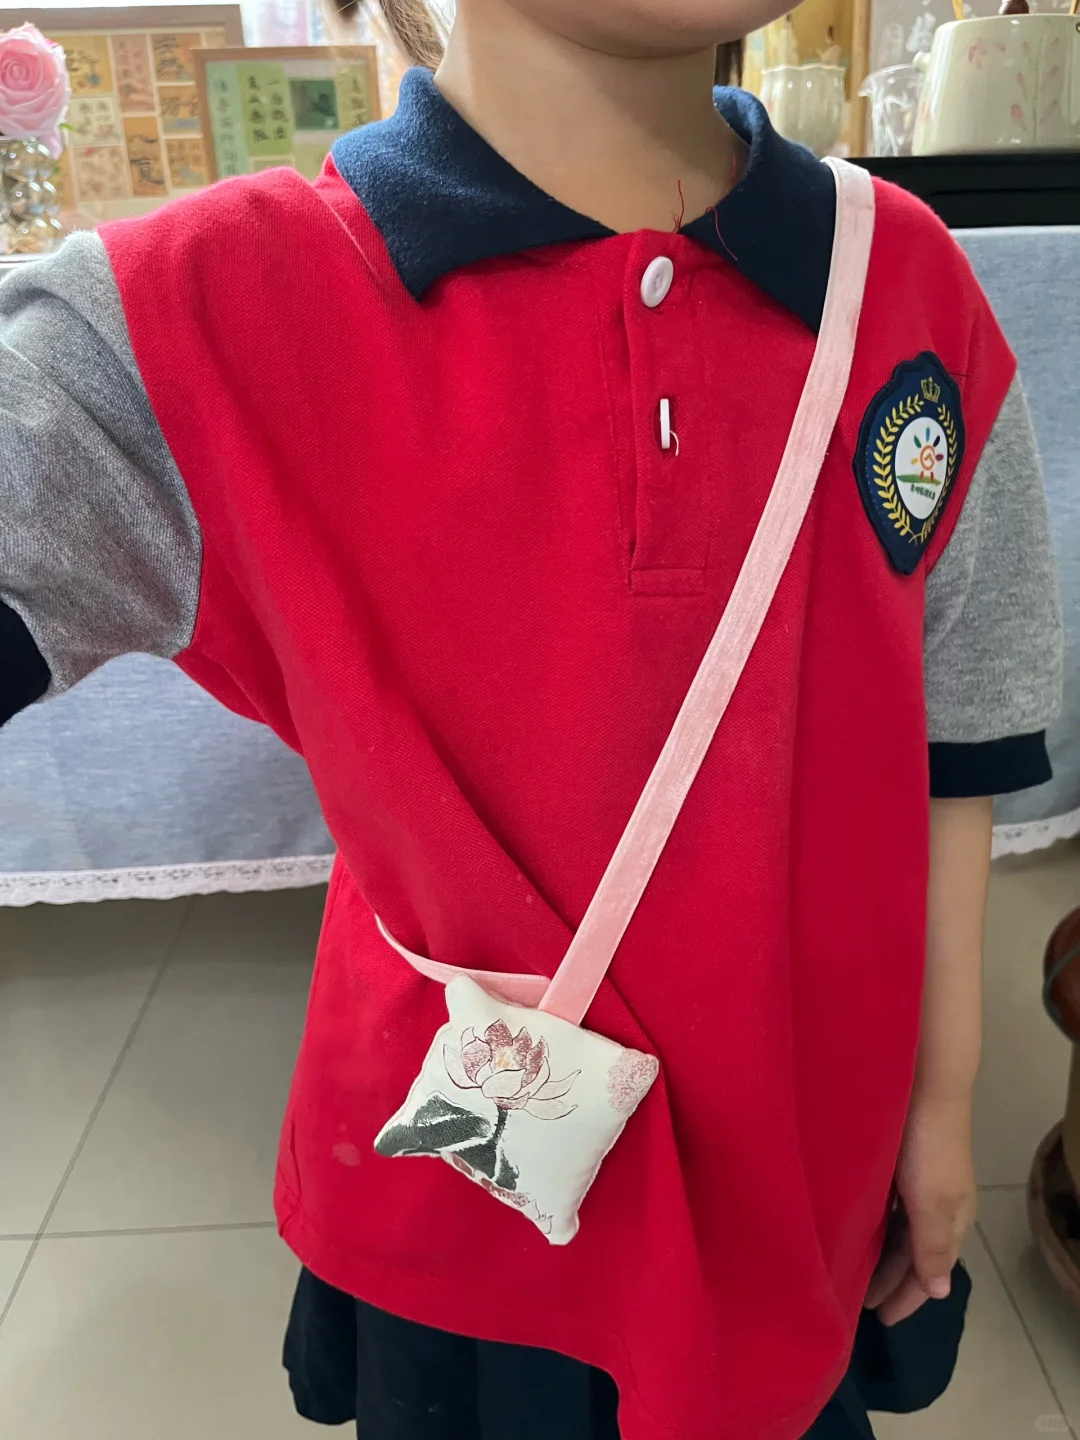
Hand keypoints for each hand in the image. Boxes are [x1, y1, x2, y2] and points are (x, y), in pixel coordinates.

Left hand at [866, 1092, 975, 1325]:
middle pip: (913, 1254)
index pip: (931, 1273)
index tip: (880, 1319)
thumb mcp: (933, 1205)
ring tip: (849, 1273)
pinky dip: (873, 1226)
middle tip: (858, 1303)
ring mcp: (919, 1181)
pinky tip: (853, 1229)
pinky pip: (886, 1206)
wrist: (926, 1084)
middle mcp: (938, 1204)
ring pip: (898, 1231)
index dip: (907, 1298)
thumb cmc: (928, 1148)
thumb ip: (933, 1249)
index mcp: (953, 1219)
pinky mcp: (900, 1160)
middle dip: (891, 1281)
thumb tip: (940, 1292)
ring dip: (879, 1255)